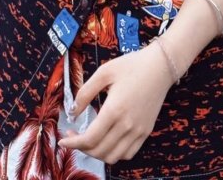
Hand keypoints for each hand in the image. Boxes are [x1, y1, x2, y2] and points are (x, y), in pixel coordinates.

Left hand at [58, 42, 173, 163]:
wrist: (160, 66)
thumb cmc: (131, 65)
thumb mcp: (104, 72)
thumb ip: (85, 92)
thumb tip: (72, 112)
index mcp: (114, 110)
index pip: (89, 139)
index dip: (72, 143)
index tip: (62, 140)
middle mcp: (127, 125)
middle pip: (99, 151)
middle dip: (81, 148)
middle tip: (73, 136)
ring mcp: (138, 131)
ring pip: (113, 157)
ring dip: (97, 153)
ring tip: (89, 140)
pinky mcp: (146, 131)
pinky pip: (128, 153)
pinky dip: (114, 154)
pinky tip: (107, 141)